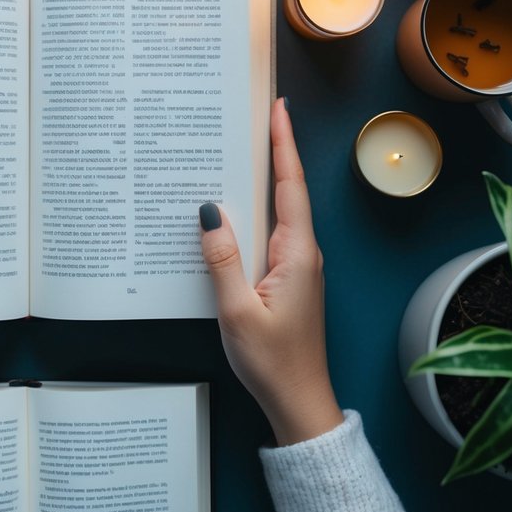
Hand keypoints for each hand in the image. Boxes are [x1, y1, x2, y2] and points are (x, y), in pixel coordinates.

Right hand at [199, 98, 342, 445]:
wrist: (298, 401)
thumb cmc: (272, 361)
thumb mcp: (238, 310)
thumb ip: (222, 259)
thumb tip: (209, 211)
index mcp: (296, 253)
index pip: (290, 185)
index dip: (284, 145)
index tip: (278, 109)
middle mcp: (302, 252)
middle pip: (286, 190)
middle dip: (271, 151)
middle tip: (251, 116)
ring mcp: (296, 265)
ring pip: (277, 211)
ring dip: (261, 180)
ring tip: (237, 150)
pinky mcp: (287, 279)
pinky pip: (269, 233)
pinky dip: (254, 212)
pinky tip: (232, 210)